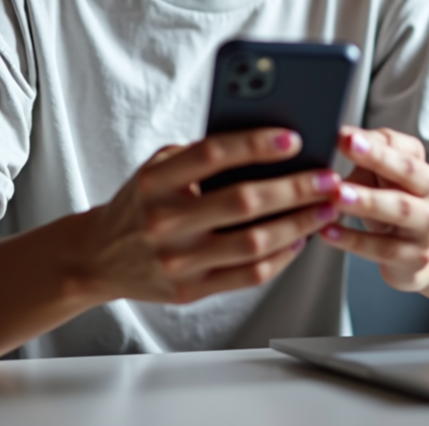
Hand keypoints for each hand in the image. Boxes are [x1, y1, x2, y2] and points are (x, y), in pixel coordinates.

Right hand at [82, 128, 340, 304]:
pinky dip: (281, 257)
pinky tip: (300, 239)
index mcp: (157, 180)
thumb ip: (201, 154)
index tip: (294, 138)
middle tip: (328, 177)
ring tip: (326, 207)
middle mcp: (165, 220)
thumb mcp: (158, 166)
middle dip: (294, 188)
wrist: (100, 256)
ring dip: (298, 224)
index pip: (213, 155)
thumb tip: (266, 142)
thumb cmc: (142, 200)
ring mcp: (178, 259)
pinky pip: (248, 275)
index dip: (256, 144)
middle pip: (243, 201)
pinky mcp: (190, 290)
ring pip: (253, 242)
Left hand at [318, 126, 428, 293]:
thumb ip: (362, 160)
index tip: (344, 133)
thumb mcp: (381, 181)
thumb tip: (332, 139)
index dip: (375, 139)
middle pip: (409, 171)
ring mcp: (425, 227)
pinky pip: (383, 248)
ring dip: (368, 200)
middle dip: (378, 157)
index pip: (405, 146)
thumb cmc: (392, 208)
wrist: (424, 257)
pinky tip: (328, 231)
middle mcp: (428, 194)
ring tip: (338, 194)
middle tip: (348, 146)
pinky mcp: (414, 258)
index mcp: (420, 169)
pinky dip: (353, 239)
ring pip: (400, 209)